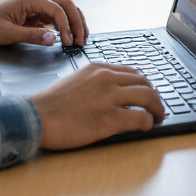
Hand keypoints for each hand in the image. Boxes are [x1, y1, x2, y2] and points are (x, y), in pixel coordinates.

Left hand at [0, 0, 87, 45]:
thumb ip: (32, 36)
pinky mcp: (38, 11)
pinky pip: (57, 15)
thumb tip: (53, 39)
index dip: (66, 26)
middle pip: (67, 5)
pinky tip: (70, 36)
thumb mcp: (9, 33)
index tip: (69, 42)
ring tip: (82, 38)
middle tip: (82, 40)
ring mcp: (39, 3)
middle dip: (77, 22)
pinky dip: (66, 25)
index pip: (57, 9)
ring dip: (75, 22)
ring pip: (65, 9)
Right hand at [29, 63, 164, 148]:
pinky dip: (148, 122)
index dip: (144, 84)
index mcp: (99, 69)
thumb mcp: (76, 81)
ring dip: (157, 108)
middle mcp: (107, 79)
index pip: (131, 72)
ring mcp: (110, 97)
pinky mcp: (110, 118)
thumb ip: (95, 83)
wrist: (37, 116)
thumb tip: (111, 94)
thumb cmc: (51, 104)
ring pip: (148, 97)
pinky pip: (140, 118)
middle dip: (154, 95)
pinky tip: (147, 126)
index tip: (147, 93)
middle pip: (144, 83)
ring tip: (158, 117)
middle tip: (157, 107)